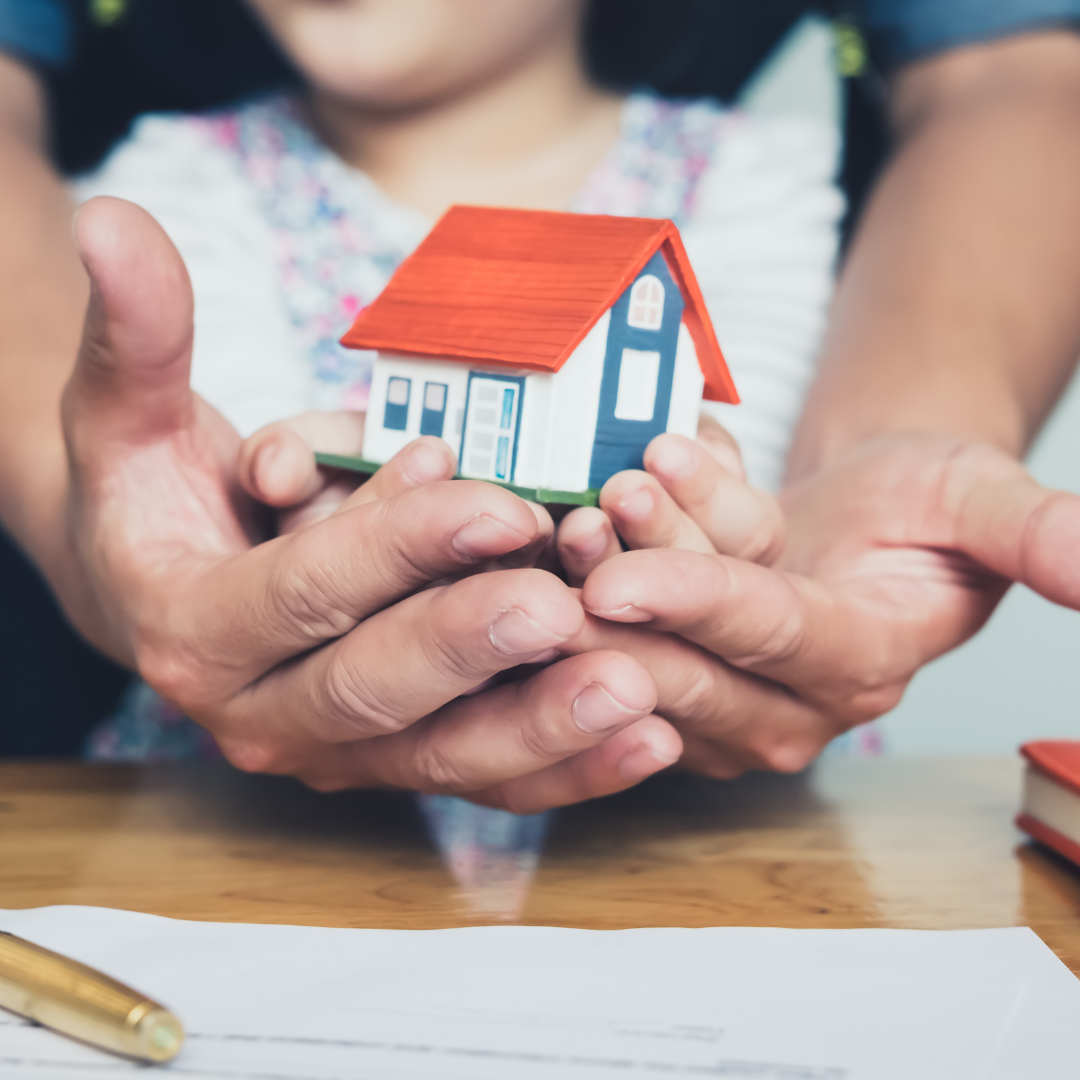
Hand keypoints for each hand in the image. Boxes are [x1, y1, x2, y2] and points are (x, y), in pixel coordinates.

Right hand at [57, 197, 680, 809]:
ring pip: (443, 755)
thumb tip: (111, 221)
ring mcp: (336, 753)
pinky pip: (483, 777)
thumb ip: (138, 332)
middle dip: (477, 645)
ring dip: (544, 729)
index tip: (503, 502)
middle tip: (574, 607)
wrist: (162, 591)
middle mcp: (263, 715)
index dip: (402, 547)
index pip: (305, 591)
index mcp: (196, 632)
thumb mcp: (129, 411)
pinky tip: (647, 741)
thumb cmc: (157, 494)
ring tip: (642, 694)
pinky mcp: (395, 763)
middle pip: (377, 689)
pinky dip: (565, 766)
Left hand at [556, 428, 1079, 776]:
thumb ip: (1040, 534)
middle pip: (689, 664)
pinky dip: (598, 572)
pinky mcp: (680, 679)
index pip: (771, 637)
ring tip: (583, 505)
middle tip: (578, 528)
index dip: (695, 604)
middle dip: (626, 598)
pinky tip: (586, 518)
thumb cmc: (925, 499)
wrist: (868, 508)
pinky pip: (623, 634)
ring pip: (645, 645)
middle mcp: (791, 703)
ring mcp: (727, 700)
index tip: (616, 578)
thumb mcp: (985, 499)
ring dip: (602, 572)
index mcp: (864, 661)